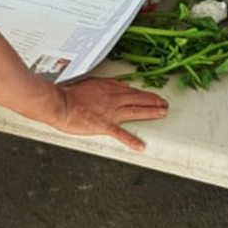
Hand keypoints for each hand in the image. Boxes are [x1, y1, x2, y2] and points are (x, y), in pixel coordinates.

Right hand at [51, 78, 169, 150]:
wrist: (62, 104)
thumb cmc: (72, 95)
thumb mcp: (92, 82)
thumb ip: (109, 83)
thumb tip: (122, 83)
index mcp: (110, 89)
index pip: (133, 91)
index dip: (146, 94)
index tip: (155, 96)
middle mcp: (114, 100)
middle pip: (139, 99)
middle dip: (154, 102)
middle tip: (165, 104)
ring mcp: (110, 112)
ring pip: (135, 111)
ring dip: (150, 112)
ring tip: (162, 114)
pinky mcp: (104, 125)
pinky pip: (120, 133)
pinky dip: (131, 140)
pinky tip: (140, 145)